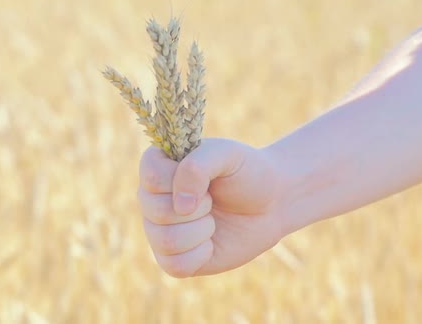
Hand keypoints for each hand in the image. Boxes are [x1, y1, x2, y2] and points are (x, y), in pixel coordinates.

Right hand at [138, 138, 284, 276]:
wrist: (270, 204)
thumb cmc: (246, 173)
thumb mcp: (226, 155)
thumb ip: (197, 166)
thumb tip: (180, 207)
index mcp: (159, 166)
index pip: (151, 176)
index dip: (180, 180)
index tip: (205, 178)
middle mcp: (152, 198)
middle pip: (156, 211)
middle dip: (199, 207)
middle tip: (213, 199)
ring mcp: (159, 229)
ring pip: (166, 241)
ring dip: (201, 231)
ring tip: (213, 220)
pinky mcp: (172, 258)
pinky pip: (174, 266)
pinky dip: (201, 255)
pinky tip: (211, 242)